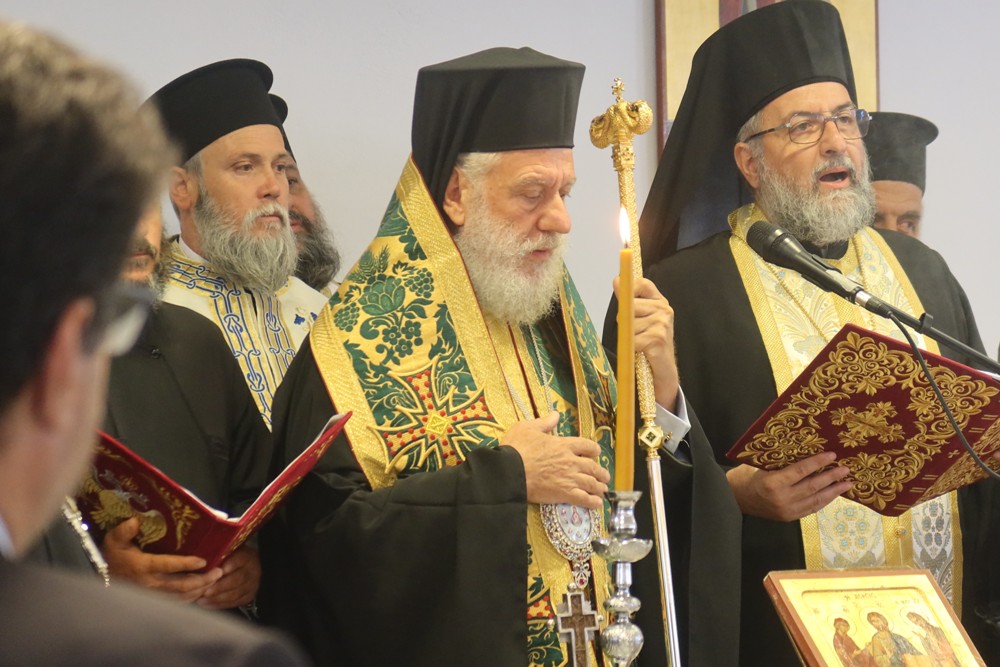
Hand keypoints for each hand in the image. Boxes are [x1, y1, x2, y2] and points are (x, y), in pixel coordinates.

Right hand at [101, 517, 221, 601]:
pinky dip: (190, 599)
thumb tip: (135, 520)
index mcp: (143, 567)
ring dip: (199, 590)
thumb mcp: (113, 540)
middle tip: (219, 572)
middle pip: (181, 585)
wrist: (100, 578)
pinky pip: (175, 603)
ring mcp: (152, 595)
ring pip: (181, 597)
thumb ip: (124, 531)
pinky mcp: (153, 602)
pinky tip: (200, 592)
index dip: (187, 564)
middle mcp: (150, 583)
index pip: (169, 565)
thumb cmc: (110, 557)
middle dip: (203, 580)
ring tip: (215, 581)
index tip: (203, 561)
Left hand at [197, 546, 260, 609]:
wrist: (250, 567)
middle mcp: (252, 571)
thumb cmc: (233, 558)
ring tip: (201, 600)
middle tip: (204, 591)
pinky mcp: (248, 597)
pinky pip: (234, 603)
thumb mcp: (229, 551)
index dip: (229, 565)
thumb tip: (201, 560)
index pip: (239, 560)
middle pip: (237, 580)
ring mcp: (251, 585)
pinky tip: (207, 604)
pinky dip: (219, 604)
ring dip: (217, 598)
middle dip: (219, 587)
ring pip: (235, 594)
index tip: (217, 570)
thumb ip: (219, 555)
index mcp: (247, 557)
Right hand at [502, 411, 609, 508]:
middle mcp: (571, 461)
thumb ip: (544, 422)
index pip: (586, 445)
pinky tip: (597, 503)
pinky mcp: (565, 494)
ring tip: (603, 489)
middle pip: (593, 466)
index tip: (596, 452)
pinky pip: (584, 499)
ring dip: (600, 487)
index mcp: (564, 444)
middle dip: (601, 472)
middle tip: (605, 476)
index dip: (593, 449)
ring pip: (592, 483)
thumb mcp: (527, 428)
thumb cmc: (516, 449)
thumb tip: (555, 414)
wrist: (510, 472)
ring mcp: (570, 478)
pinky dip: (593, 502)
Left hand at [614, 276, 678, 410]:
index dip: (629, 290)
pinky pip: (632, 339)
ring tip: (640, 344)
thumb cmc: (649, 344)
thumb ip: (628, 300)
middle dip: (625, 320)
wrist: (663, 372)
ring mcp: (662, 323)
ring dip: (629, 337)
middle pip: (630, 305)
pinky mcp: (658, 338)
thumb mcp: (640, 319)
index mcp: (660, 302)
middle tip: (635, 333)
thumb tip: (616, 280)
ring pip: (629, 324)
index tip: (625, 300)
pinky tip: (642, 352)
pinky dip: (632, 348)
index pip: (642, 284)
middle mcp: (664, 309)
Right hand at [726, 452, 851, 520]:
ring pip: (815, 500)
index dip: (818, 463)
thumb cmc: (745, 477)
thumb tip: (805, 452)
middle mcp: (782, 499)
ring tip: (847, 483)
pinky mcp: (788, 518)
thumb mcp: (760, 464)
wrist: (733, 499)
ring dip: (833, 491)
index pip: (801, 471)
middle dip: (831, 478)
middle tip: (846, 470)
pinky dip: (823, 501)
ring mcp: (786, 511)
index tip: (832, 456)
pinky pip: (811, 508)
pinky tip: (832, 494)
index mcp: (773, 483)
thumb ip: (781, 462)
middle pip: (812, 486)